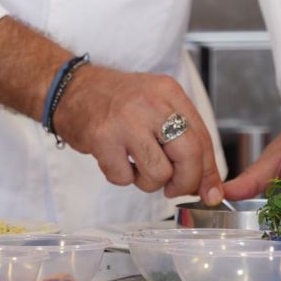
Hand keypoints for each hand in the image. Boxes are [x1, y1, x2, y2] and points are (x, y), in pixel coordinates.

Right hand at [55, 66, 224, 204]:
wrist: (70, 88)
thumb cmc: (116, 102)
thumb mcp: (156, 107)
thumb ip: (184, 140)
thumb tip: (208, 185)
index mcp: (170, 93)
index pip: (203, 138)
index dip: (209, 171)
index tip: (210, 192)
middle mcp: (151, 103)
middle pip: (189, 155)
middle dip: (186, 182)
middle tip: (175, 188)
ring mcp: (126, 120)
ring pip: (159, 173)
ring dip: (150, 182)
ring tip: (137, 167)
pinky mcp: (102, 138)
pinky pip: (125, 178)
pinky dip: (122, 177)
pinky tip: (116, 160)